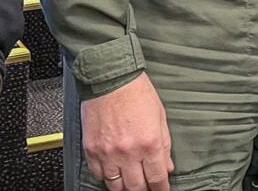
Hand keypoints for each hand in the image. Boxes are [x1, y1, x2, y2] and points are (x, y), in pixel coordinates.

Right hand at [81, 75, 173, 190]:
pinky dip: (106, 176)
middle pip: (136, 187)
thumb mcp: (160, 116)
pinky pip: (98, 174)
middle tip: (145, 187)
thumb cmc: (136, 91)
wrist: (109, 77)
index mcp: (150, 143)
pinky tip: (112, 170)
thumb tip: (167, 166)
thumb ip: (165, 145)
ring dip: (124, 186)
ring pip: (115, 186)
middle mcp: (128, 152)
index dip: (161, 190)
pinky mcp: (91, 149)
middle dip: (143, 190)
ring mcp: (108, 153)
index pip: (157, 179)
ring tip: (129, 181)